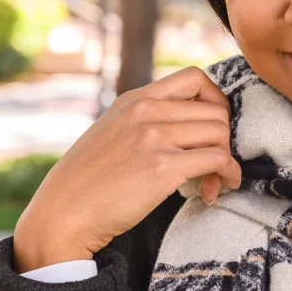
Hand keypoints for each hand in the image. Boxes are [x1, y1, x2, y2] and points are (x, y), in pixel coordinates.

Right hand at [12, 65, 242, 270]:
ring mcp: (153, 137)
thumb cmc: (87, 183)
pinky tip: (215, 189)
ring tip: (212, 182)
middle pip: (215, 110)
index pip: (195, 78)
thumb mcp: (112, 134)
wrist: (64, 212)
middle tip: (214, 167)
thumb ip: (143, 123)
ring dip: (226, 160)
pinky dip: (227, 174)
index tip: (214, 129)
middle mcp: (145, 111)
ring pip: (220, 132)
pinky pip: (217, 159)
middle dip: (224, 139)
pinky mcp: (162, 167)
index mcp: (135, 99)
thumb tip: (184, 131)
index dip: (217, 102)